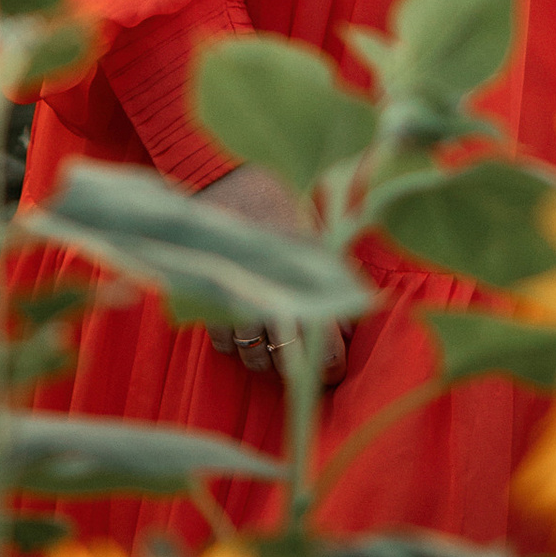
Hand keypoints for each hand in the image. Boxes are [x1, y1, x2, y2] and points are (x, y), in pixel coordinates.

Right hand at [195, 164, 348, 386]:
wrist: (230, 186)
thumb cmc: (279, 214)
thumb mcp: (314, 242)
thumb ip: (331, 285)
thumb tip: (348, 330)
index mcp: (299, 281)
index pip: (320, 343)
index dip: (330, 364)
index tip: (334, 370)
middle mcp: (265, 296)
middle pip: (284, 358)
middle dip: (299, 369)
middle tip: (308, 369)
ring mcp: (234, 302)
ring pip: (251, 356)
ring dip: (266, 359)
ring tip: (276, 349)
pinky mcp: (207, 301)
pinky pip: (223, 345)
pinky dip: (236, 345)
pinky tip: (247, 331)